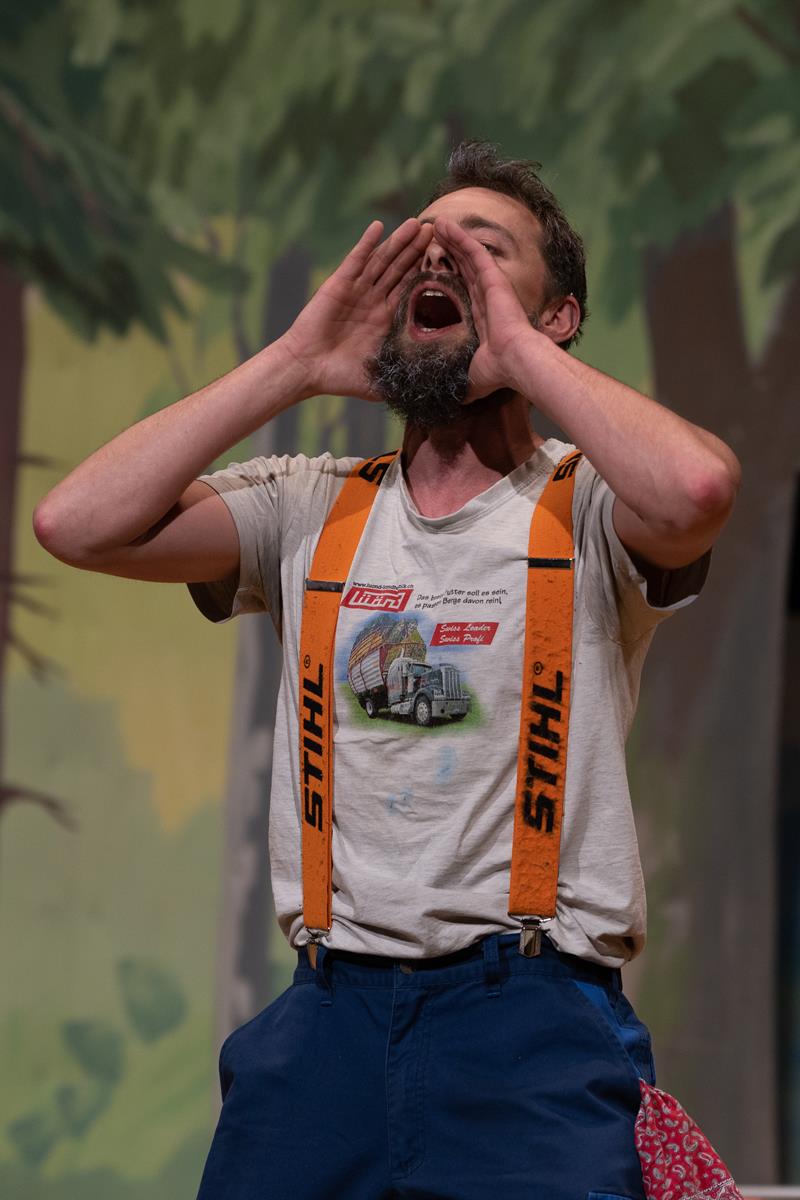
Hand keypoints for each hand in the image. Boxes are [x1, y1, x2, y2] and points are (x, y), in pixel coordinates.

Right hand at [279, 218, 433, 400]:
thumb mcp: (381, 381)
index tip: (448, 260)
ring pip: (383, 260)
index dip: (427, 274)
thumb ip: (403, 379)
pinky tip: (379, 226)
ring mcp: (357, 290)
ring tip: (417, 223)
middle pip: (400, 269)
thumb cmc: (341, 378)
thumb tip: (432, 391)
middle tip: (437, 230)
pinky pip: (356, 260)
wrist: (306, 370)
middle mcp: (374, 301)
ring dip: (399, 241)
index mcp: (386, 320)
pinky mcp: (339, 284)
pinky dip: (367, 243)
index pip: (411, 291)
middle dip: (417, 250)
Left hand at [431, 217, 537, 401]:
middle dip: (449, 252)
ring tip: (433, 223)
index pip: (462, 290)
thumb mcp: (470, 377)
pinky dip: (458, 236)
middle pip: (463, 268)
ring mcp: (490, 285)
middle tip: (431, 239)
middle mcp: (486, 297)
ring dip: (450, 238)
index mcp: (481, 316)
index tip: (435, 269)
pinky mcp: (493, 277)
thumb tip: (448, 402)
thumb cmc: (496, 373)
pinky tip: (442, 223)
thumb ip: (459, 382)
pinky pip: (472, 251)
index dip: (449, 277)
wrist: (516, 362)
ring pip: (466, 255)